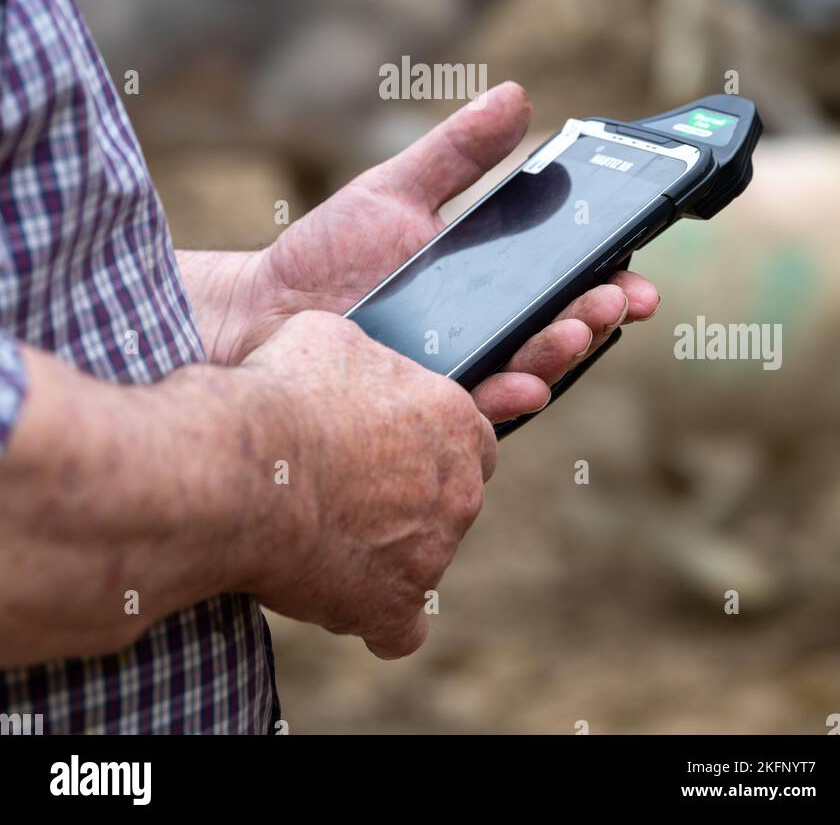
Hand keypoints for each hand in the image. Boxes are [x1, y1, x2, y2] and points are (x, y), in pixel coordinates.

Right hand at [232, 311, 495, 658]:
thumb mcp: (332, 339)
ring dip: (384, 551)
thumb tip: (359, 367)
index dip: (428, 442)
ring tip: (319, 533)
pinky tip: (339, 596)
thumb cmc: (281, 392)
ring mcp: (432, 553)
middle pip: (452, 498)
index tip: (387, 444)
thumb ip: (368, 362)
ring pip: (422, 558)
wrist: (242, 467)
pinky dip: (374, 617)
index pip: (470, 437)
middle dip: (411, 496)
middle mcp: (459, 488)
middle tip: (350, 488)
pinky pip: (401, 628)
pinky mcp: (393, 607)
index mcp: (453, 419)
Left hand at [236, 83, 660, 423]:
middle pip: (560, 328)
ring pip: (529, 371)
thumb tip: (516, 95)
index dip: (609, 277)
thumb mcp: (399, 189)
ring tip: (577, 328)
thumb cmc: (329, 252)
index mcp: (491, 285)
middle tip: (622, 297)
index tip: (636, 264)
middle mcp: (485, 334)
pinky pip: (476, 413)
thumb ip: (459, 152)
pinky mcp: (424, 407)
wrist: (262, 308)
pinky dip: (505, 399)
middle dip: (599, 314)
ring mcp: (458, 373)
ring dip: (562, 352)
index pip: (566, 283)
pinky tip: (524, 385)